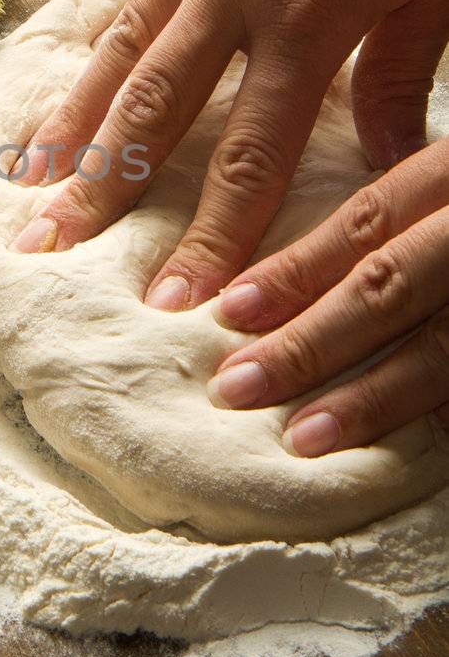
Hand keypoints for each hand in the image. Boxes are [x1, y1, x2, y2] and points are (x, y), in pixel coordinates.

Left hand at [205, 139, 448, 454]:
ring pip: (447, 343)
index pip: (369, 220)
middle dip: (309, 343)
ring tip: (306, 439)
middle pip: (391, 284)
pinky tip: (424, 450)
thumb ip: (414, 205)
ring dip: (375, 398)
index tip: (229, 310)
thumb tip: (320, 270)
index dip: (297, 266)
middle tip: (235, 387)